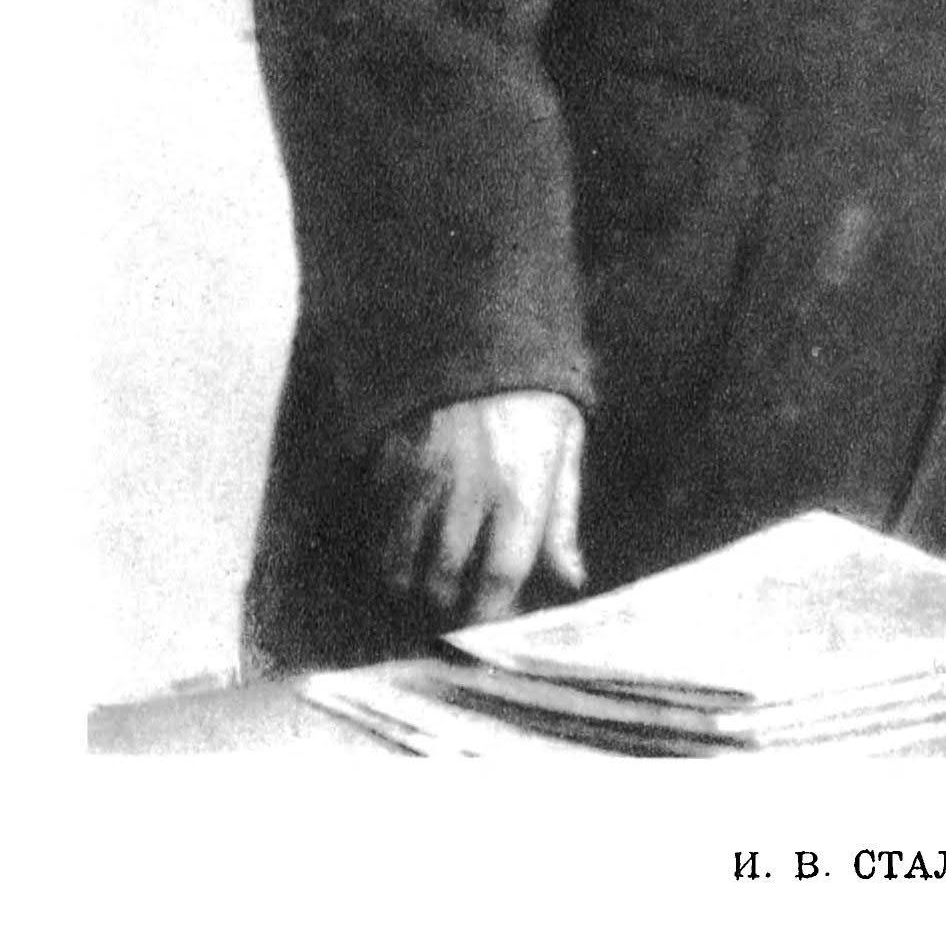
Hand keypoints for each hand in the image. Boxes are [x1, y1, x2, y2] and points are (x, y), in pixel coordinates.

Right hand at [368, 391, 586, 629]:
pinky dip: (384, 548)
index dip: (492, 611)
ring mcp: (421, 478)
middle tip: (456, 600)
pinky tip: (402, 542)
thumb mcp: (563, 445)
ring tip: (424, 578)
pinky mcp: (388, 461)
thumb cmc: (530, 394)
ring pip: (398, 564)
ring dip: (410, 582)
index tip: (491, 615)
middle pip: (443, 582)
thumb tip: (571, 579)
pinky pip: (374, 528)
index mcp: (520, 489)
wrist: (476, 329)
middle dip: (448, 603)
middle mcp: (467, 491)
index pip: (499, 578)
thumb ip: (563, 518)